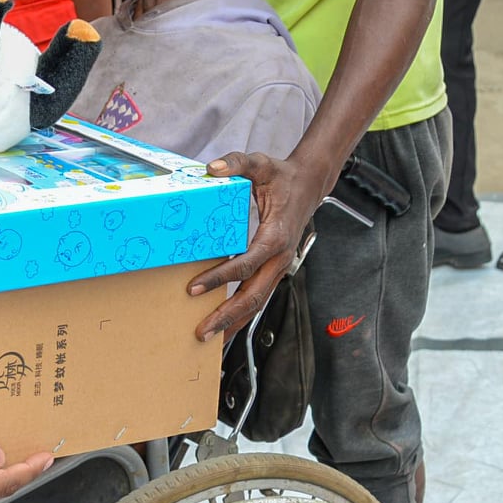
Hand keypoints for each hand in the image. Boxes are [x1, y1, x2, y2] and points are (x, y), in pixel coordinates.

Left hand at [189, 150, 334, 339]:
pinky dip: (242, 314)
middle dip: (227, 316)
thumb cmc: (282, 176)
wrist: (308, 185)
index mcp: (275, 236)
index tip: (193, 288)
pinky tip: (225, 325)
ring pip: (257, 302)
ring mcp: (278, 266)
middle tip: (200, 331)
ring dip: (234, 322)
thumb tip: (212, 168)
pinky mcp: (274, 269)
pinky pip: (258, 295)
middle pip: (253, 296)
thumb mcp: (260, 164)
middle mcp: (279, 258)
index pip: (245, 265)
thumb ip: (237, 163)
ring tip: (209, 339)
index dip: (220, 278)